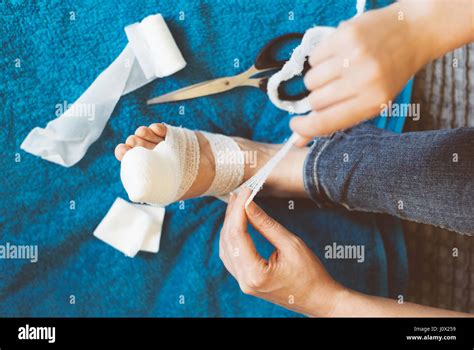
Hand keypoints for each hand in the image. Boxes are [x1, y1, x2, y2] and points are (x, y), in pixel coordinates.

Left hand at [219, 188, 343, 316]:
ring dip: (230, 224)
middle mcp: (244, 280)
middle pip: (228, 240)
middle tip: (240, 193)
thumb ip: (266, 224)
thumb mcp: (291, 244)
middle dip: (232, 213)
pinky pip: (231, 256)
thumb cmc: (311, 275)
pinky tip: (236, 222)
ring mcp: (243, 282)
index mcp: (255, 273)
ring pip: (226, 247)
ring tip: (237, 203)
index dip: (239, 209)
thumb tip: (248, 204)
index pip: (237, 234)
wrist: (319, 299)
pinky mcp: (246, 280)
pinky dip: (232, 237)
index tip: (245, 191)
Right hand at [290, 0, 462, 145]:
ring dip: (318, 79)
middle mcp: (363, 80)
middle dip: (318, 99)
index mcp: (372, 103)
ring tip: (337, 71)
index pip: (324, 123)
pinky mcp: (344, 35)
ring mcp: (353, 56)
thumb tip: (297, 141)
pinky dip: (320, 59)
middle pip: (315, 101)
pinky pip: (313, 58)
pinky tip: (338, 56)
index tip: (295, 125)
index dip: (304, 128)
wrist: (411, 33)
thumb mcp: (370, 103)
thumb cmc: (388, 74)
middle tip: (335, 90)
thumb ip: (335, 120)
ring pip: (311, 80)